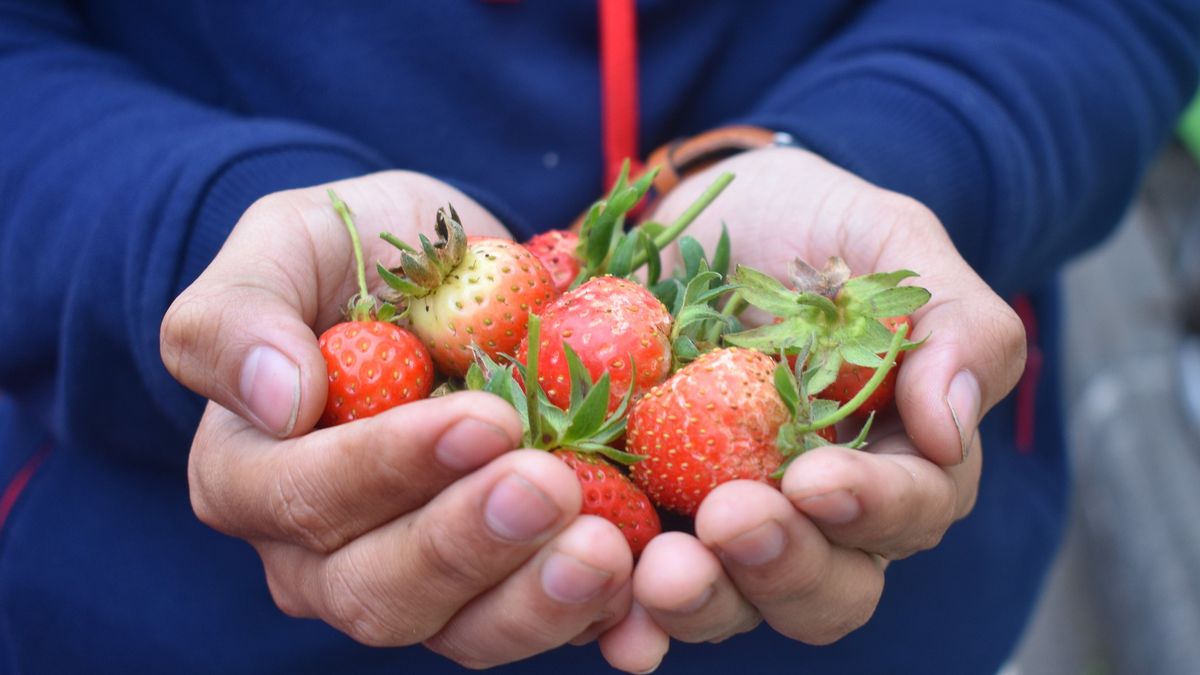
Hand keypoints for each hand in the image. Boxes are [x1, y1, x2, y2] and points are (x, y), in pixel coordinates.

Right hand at [161, 172, 635, 668]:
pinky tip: (644, 597)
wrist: (447, 279)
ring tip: (607, 550)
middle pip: (379, 590)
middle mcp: (323, 554)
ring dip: (535, 599)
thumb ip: (238, 315)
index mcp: (253, 476)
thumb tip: (274, 399)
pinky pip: (539, 625)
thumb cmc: (354, 258)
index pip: (304, 497)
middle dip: (468, 542)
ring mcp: (418, 581)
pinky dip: (595, 620)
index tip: (481, 418)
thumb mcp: (286, 246)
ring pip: (462, 630)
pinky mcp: (500, 584)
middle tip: (550, 483)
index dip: (388, 468)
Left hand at [617, 147, 1024, 647]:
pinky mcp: (643, 512)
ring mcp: (723, 519)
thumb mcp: (895, 247)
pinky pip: (635, 585)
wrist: (699, 213)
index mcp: (894, 459)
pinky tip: (607, 619)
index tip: (818, 480)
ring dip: (702, 602)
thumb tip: (951, 433)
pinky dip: (621, 612)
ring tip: (661, 572)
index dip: (873, 508)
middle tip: (732, 520)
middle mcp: (813, 513)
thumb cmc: (812, 228)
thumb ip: (956, 326)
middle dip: (784, 568)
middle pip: (826, 590)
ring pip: (733, 603)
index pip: (909, 511)